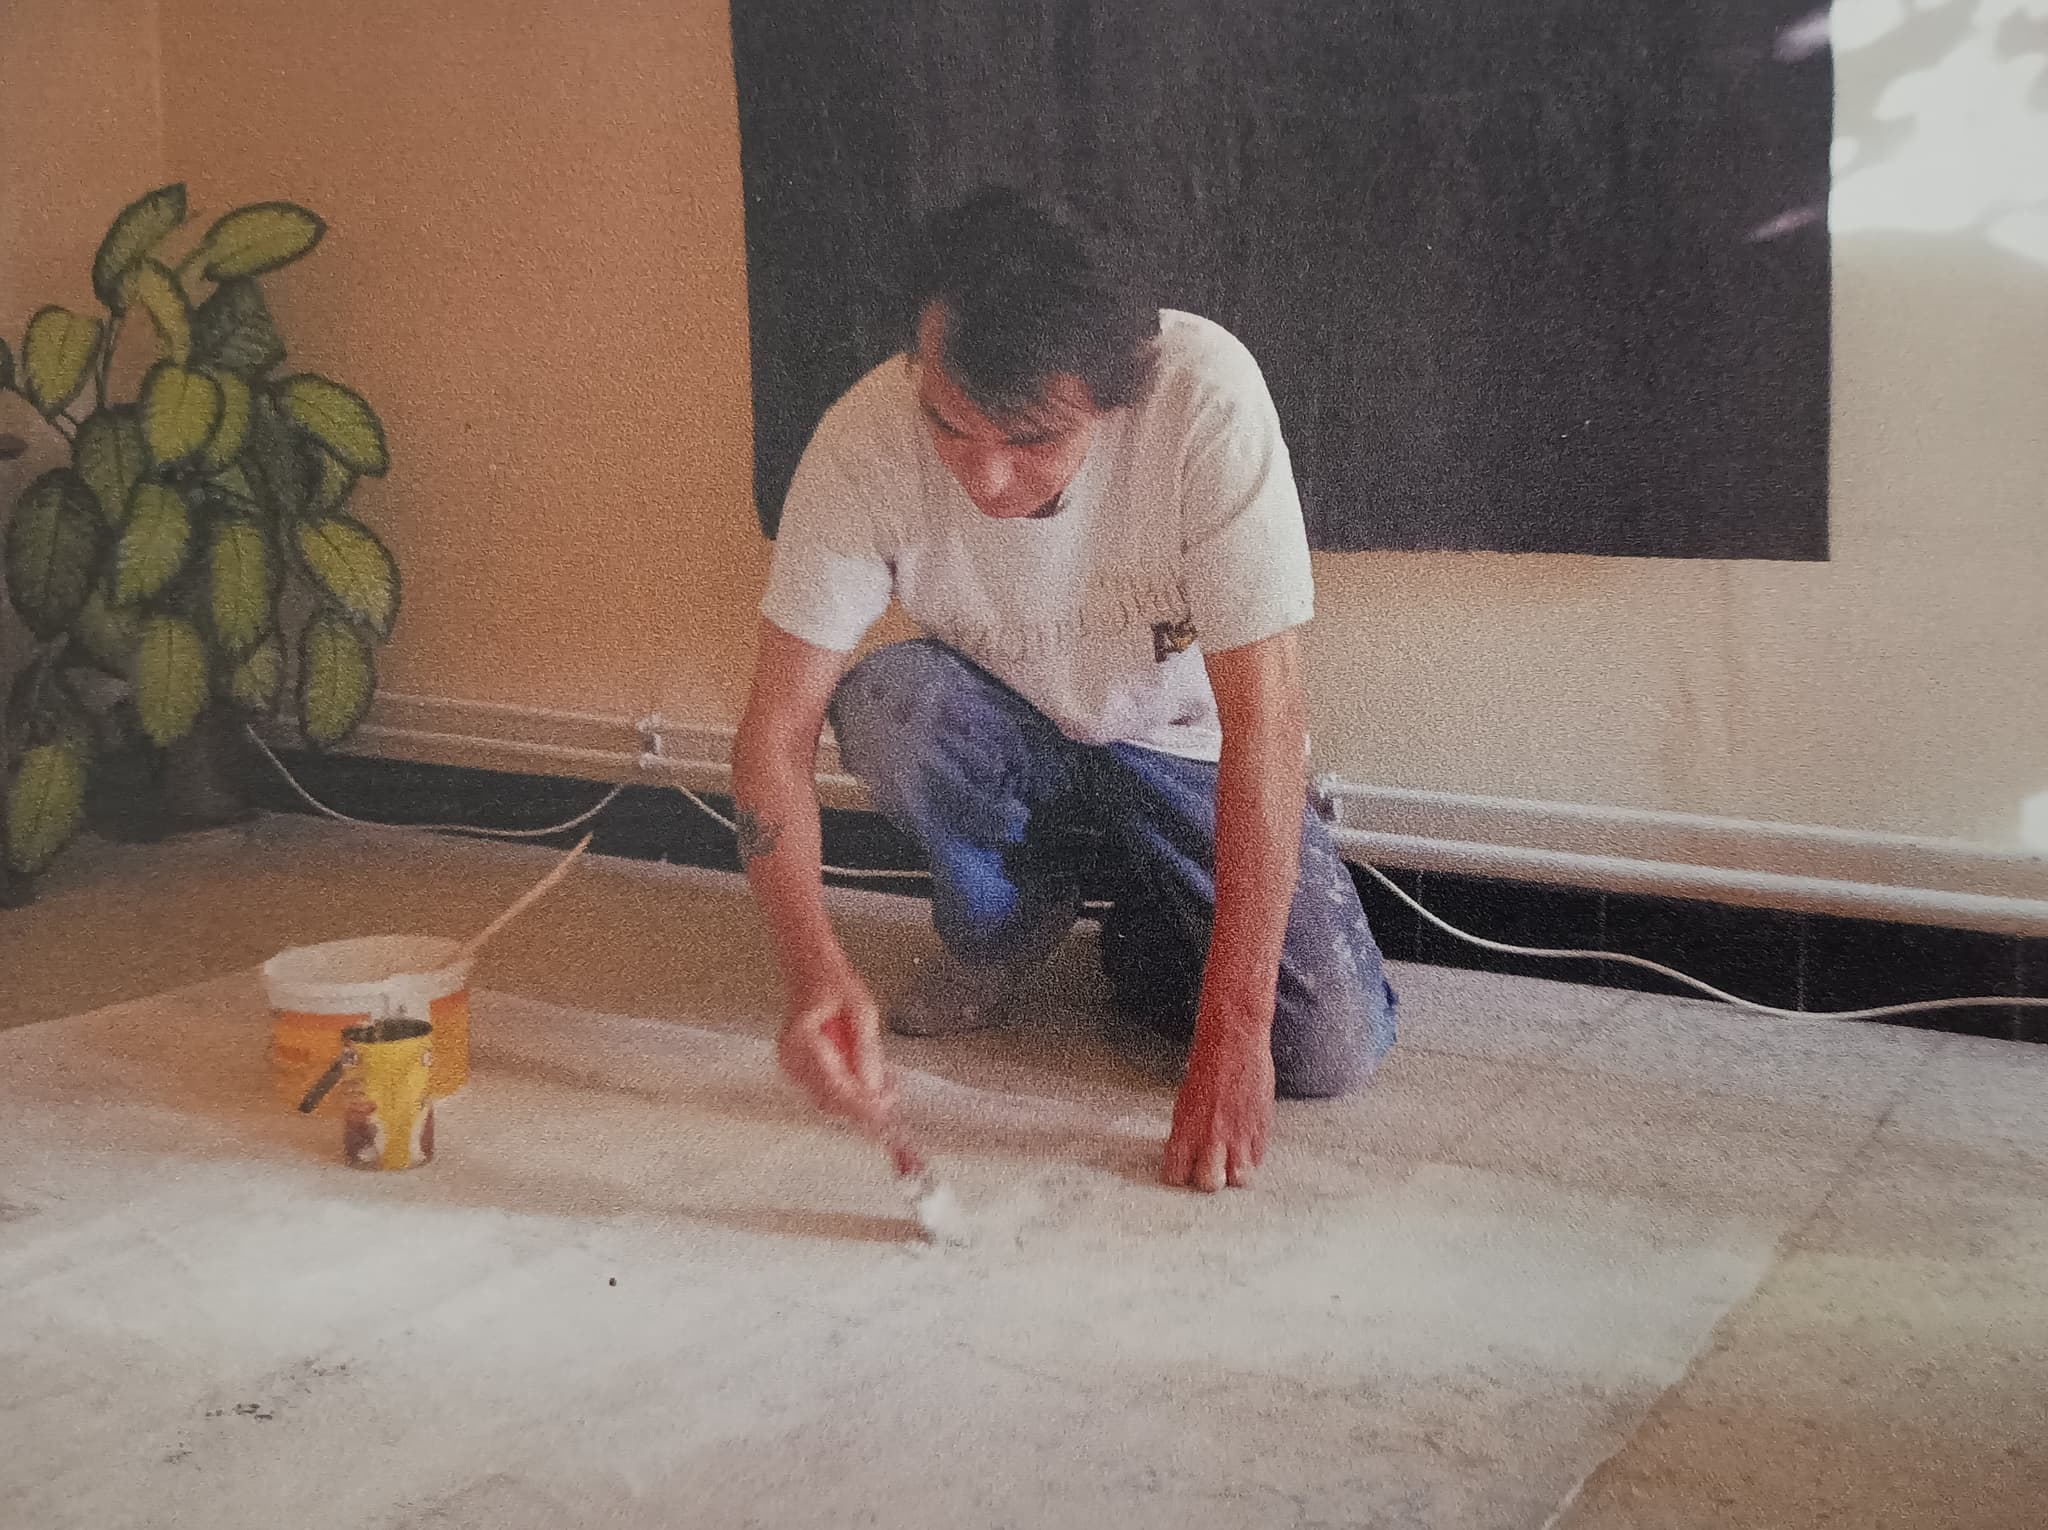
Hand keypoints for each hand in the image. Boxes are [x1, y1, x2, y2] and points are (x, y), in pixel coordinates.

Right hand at [777, 962, 894, 1132]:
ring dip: (857, 1102)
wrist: (811, 968)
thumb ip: (867, 1050)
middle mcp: (791, 1057)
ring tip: (885, 1090)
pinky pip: (823, 1091)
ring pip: (827, 1101)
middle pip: (830, 1100)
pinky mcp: (797, 1069)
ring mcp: (791, 1065)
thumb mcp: (862, 1010)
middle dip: (863, 1107)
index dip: (862, 1106)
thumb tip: (874, 1086)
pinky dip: (847, 1093)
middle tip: (892, 1100)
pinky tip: (868, 1084)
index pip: (835, 1087)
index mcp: (803, 1040)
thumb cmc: (833, 982)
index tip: (885, 1117)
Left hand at [1163, 1017, 1275, 1191]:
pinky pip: (1258, 1158)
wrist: (1234, 1041)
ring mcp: (1239, 1134)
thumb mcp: (1186, 1099)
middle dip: (1209, 1179)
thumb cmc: (1208, 1064)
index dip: (1179, 1174)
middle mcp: (1212, 1136)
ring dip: (1235, 1173)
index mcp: (1185, 1129)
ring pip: (1239, 1178)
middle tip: (1209, 1168)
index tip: (1182, 1170)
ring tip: (1232, 1162)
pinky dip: (1252, 1155)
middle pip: (1209, 1183)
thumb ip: (1188, 1130)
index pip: (1176, 1173)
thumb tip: (1190, 1151)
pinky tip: (1246, 1144)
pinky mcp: (1262, 1128)